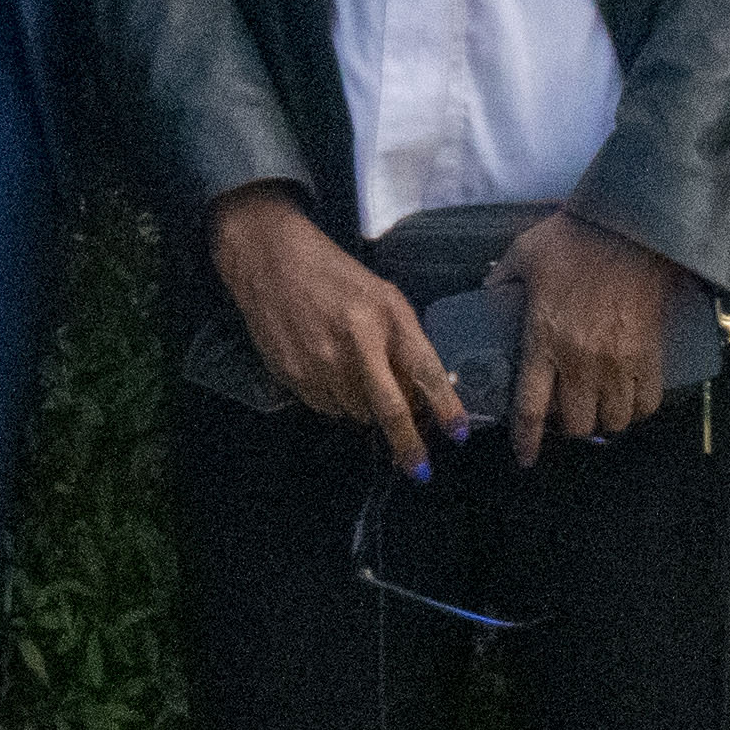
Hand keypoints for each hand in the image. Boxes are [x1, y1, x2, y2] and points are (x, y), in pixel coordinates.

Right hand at [211, 183, 467, 477]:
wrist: (270, 261)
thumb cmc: (336, 275)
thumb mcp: (383, 296)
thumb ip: (405, 340)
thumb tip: (421, 393)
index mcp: (385, 317)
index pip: (425, 372)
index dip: (446, 408)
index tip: (459, 436)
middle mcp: (356, 344)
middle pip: (389, 410)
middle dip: (407, 444)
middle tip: (418, 467)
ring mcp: (321, 364)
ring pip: (358, 414)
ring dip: (367, 411)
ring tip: (360, 384)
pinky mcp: (293, 376)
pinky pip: (327, 408)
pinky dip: (338, 402)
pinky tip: (331, 375)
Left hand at [492, 207, 692, 464]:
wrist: (629, 226)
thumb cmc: (573, 239)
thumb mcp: (522, 255)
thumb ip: (501, 279)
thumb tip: (486, 293)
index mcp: (543, 340)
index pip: (530, 408)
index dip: (527, 440)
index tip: (525, 456)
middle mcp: (579, 360)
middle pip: (576, 425)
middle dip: (570, 429)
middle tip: (569, 416)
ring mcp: (618, 361)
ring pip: (613, 421)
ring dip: (605, 422)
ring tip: (600, 411)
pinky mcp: (650, 354)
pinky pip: (648, 402)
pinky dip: (639, 410)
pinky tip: (631, 402)